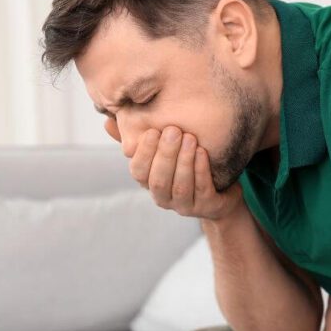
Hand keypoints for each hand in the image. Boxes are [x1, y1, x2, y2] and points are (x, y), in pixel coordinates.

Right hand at [125, 125, 243, 220]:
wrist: (223, 192)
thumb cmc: (187, 165)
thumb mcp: (163, 150)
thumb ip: (138, 138)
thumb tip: (107, 123)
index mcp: (149, 182)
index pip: (138, 172)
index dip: (144, 153)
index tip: (152, 132)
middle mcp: (164, 198)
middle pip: (158, 180)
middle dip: (165, 155)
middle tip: (173, 130)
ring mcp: (185, 206)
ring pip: (180, 187)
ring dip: (183, 162)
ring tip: (190, 138)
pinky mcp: (208, 207)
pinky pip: (202, 190)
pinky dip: (201, 170)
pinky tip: (202, 152)